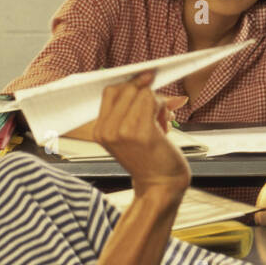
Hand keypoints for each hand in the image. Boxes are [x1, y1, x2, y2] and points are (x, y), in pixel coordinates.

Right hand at [94, 72, 190, 196]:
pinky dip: (163, 106)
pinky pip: (152, 100)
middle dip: (145, 92)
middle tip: (158, 110)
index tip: (146, 81)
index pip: (110, 91)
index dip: (130, 84)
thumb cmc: (151, 160)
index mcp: (100, 131)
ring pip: (141, 92)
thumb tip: (144, 78)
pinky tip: (165, 124)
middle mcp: (107, 130)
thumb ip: (129, 109)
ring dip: (157, 101)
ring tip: (161, 121)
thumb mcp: (130, 134)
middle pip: (125, 88)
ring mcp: (122, 131)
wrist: (161, 186)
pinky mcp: (141, 132)